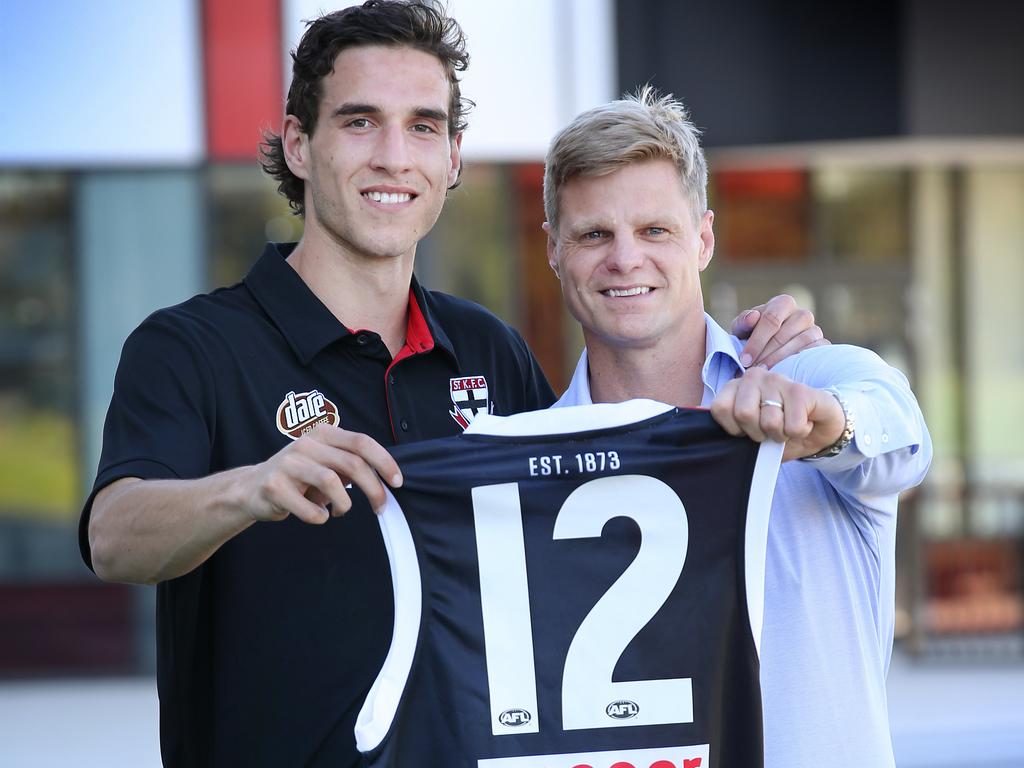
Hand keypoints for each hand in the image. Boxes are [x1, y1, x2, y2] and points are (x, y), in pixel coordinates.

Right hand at [244, 426, 401, 523]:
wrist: (251, 488)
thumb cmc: (298, 477)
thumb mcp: (325, 462)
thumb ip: (351, 464)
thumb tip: (385, 478)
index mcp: (322, 434)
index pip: (362, 443)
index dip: (384, 462)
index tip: (398, 482)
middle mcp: (306, 444)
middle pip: (353, 464)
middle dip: (374, 489)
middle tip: (381, 507)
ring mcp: (288, 464)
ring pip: (332, 484)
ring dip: (344, 504)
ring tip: (339, 510)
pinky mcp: (274, 487)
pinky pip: (311, 509)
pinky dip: (320, 516)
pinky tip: (317, 514)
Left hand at [710, 366, 845, 460]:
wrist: (820, 426)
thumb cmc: (781, 428)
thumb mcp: (752, 432)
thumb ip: (736, 431)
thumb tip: (725, 441)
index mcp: (737, 385)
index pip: (720, 409)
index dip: (735, 429)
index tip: (747, 430)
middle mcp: (755, 376)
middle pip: (744, 415)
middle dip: (758, 433)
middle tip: (770, 430)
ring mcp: (778, 380)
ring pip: (770, 422)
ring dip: (781, 434)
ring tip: (787, 425)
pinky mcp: (801, 390)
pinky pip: (793, 426)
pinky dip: (799, 433)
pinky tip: (803, 422)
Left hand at [730, 294, 828, 368]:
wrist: (770, 350)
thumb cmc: (753, 336)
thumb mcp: (743, 329)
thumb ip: (743, 322)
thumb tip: (753, 317)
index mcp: (783, 303)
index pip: (771, 319)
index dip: (756, 341)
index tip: (744, 360)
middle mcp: (802, 314)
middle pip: (784, 335)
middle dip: (765, 354)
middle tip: (752, 370)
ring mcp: (815, 330)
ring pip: (799, 345)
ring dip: (779, 361)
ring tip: (764, 373)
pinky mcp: (823, 346)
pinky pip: (813, 355)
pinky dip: (798, 365)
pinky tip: (783, 373)